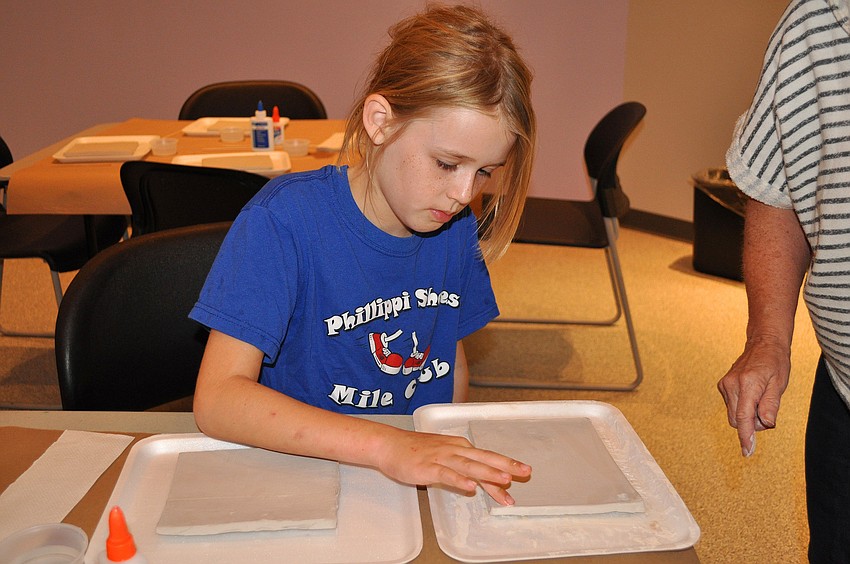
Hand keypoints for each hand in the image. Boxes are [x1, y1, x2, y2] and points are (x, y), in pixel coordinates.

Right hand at [373, 428, 530, 504]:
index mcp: (459, 447)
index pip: (486, 457)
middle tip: (525, 472)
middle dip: (506, 465)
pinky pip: (446, 474)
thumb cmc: (414, 450)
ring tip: (504, 480)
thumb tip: (477, 480)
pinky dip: (459, 480)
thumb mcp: (442, 456)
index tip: (522, 474)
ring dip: (487, 473)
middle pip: (484, 458)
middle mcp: (454, 450)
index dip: (505, 465)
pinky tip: (470, 488)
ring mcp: (442, 458)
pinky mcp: (428, 467)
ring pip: (469, 466)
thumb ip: (460, 467)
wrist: (389, 444)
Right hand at [717, 336, 790, 456]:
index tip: (747, 452)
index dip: (746, 436)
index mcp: (748, 384)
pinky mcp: (722, 386)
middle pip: (738, 420)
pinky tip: (752, 396)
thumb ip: (771, 405)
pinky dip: (742, 408)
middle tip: (768, 411)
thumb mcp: (780, 384)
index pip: (744, 417)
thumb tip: (766, 424)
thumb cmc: (775, 363)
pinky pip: (731, 407)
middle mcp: (732, 385)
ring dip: (747, 416)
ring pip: (734, 415)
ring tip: (761, 399)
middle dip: (752, 423)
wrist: (762, 344)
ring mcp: (724, 385)